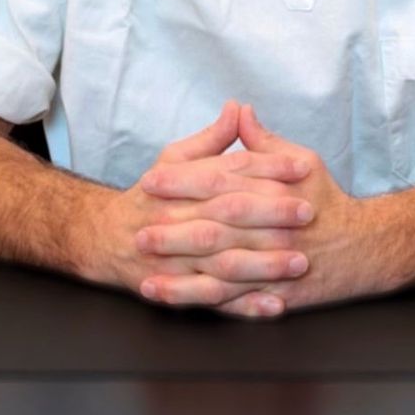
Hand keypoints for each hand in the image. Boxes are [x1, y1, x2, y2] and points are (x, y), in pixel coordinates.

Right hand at [97, 100, 315, 314]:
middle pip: (228, 214)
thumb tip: (238, 108)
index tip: (302, 167)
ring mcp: (177, 259)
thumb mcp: (175, 160)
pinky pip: (214, 301)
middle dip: (270, 213)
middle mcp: (177, 219)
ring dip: (263, 264)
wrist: (106, 239)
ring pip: (223, 261)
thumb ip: (211, 139)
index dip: (267, 166)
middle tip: (307, 212)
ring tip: (299, 262)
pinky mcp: (179, 291)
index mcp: (180, 183)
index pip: (229, 170)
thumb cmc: (151, 196)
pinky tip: (274, 305)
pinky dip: (245, 306)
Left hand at [138, 105, 388, 317]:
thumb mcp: (301, 160)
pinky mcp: (275, 293)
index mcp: (274, 189)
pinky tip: (172, 299)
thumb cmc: (326, 199)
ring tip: (145, 272)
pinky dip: (201, 301)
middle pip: (215, 226)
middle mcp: (273, 227)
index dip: (182, 181)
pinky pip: (232, 300)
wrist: (365, 246)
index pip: (221, 180)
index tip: (150, 180)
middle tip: (138, 231)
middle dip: (174, 230)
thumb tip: (237, 110)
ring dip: (180, 272)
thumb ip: (263, 142)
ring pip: (220, 268)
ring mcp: (274, 263)